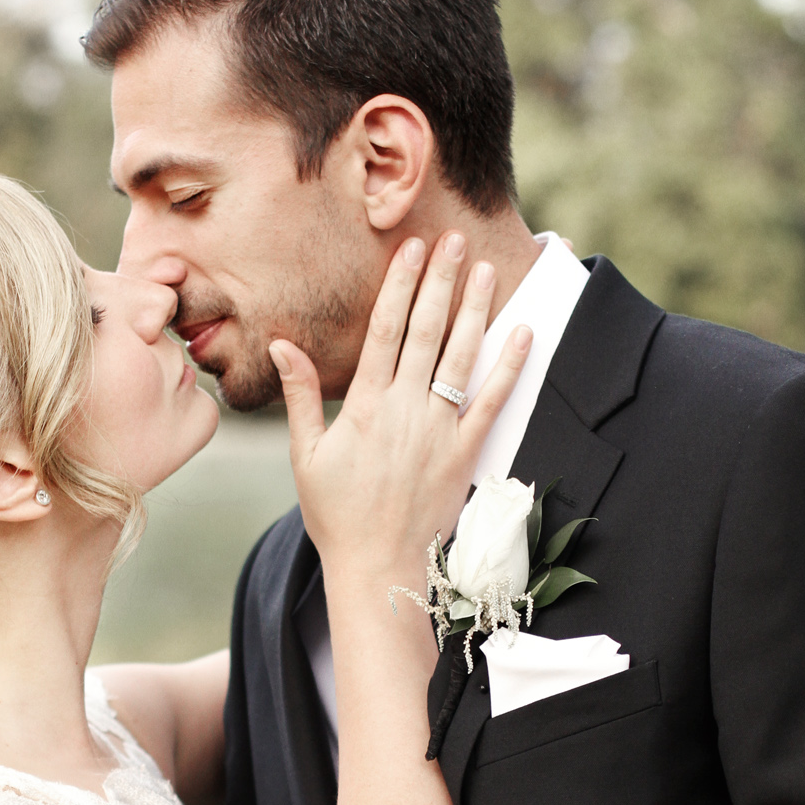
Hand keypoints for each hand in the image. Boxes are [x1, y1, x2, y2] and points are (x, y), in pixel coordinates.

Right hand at [272, 231, 530, 589]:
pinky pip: (491, 402)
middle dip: (439, 281)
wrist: (378, 566)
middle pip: (426, 331)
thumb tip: (282, 344)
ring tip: (483, 268)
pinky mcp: (464, 453)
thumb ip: (300, 396)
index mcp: (365, 407)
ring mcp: (438, 431)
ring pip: (460, 357)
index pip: (384, 331)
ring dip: (473, 310)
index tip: (409, 249)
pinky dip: (508, 367)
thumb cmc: (337, 515)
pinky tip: (522, 332)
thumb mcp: (306, 455)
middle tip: (451, 238)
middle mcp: (405, 410)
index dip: (398, 285)